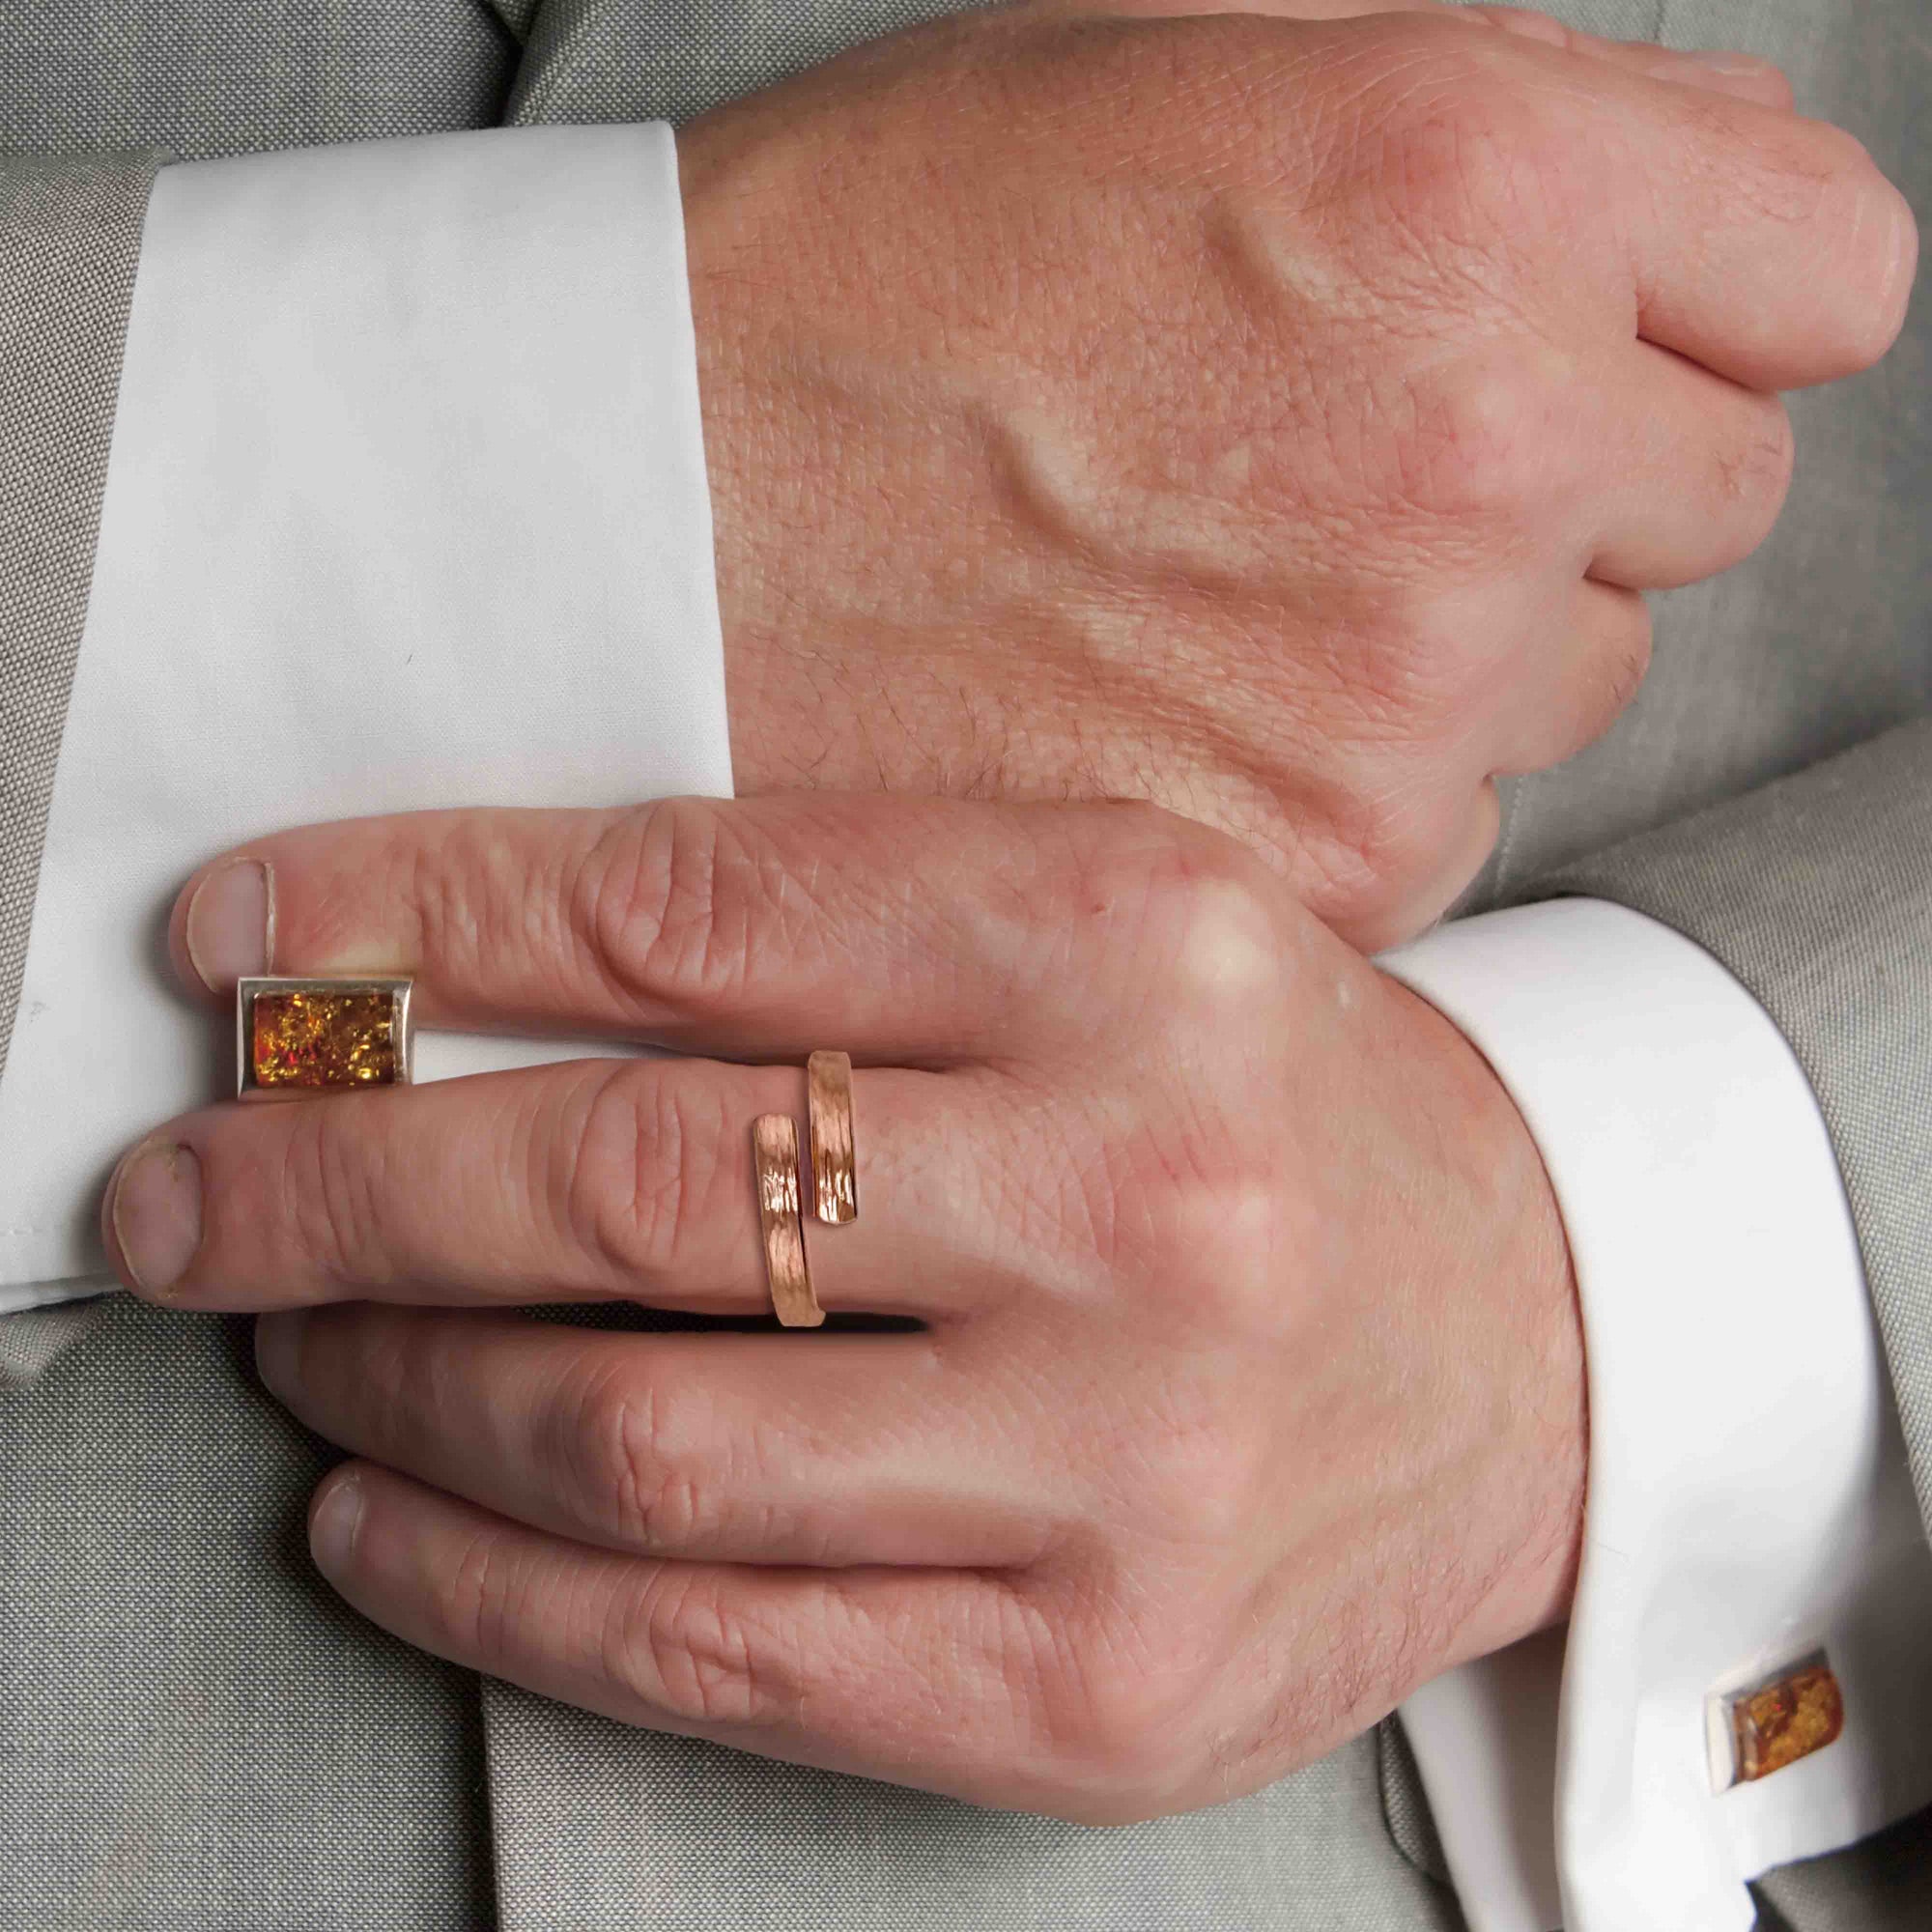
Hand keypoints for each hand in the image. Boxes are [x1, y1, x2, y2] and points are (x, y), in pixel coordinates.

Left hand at [103, 801, 1581, 1819]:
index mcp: (1140, 944)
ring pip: (634, 1436)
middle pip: (629, 1183)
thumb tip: (451, 981)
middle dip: (332, 1176)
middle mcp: (1145, 1196)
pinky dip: (490, 1589)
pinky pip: (716, 1653)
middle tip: (181, 1182)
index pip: (686, 912)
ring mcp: (1127, 1463)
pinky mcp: (1096, 1685)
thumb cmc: (1274, 1107)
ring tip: (288, 1335)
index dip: (415, 920)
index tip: (249, 935)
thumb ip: (818, 941)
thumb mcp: (1102, 937)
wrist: (1530, 1334)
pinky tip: (384, 1515)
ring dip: (389, 1381)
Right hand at [685, 2, 1914, 948]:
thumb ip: (1470, 102)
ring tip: (1207, 591)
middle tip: (1337, 464)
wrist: (625, 532)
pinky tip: (1172, 709)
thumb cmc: (846, 289)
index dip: (1715, 294)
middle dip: (1561, 479)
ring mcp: (1398, 693)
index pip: (1817, 268)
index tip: (1629, 327)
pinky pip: (1439, 822)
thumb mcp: (1156, 55)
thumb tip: (1658, 178)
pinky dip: (1340, 784)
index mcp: (1463, 183)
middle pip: (1698, 499)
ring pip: (1563, 684)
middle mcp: (1471, 448)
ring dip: (1443, 646)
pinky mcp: (1312, 872)